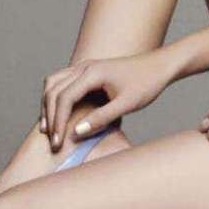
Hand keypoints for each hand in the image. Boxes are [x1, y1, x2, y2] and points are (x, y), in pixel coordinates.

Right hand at [41, 48, 175, 148]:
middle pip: (53, 90)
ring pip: (53, 83)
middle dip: (50, 117)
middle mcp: (84, 66)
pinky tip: (57, 113)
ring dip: (48, 105)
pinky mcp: (88, 70)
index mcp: (92, 73)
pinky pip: (62, 81)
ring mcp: (84, 66)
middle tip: (52, 142)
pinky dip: (55, 97)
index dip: (58, 123)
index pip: (64, 98)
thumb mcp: (127, 104)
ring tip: (47, 129)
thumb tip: (76, 133)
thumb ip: (102, 118)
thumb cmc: (147, 83)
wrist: (160, 65)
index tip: (58, 143)